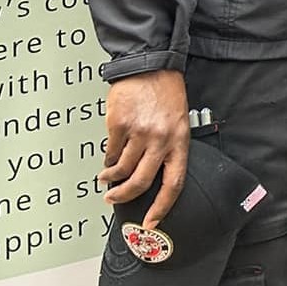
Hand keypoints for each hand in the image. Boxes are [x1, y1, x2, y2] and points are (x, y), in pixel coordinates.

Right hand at [99, 69, 189, 229]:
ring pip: (122, 169)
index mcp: (180, 139)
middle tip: (114, 199)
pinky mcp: (119, 125)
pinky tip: (107, 157)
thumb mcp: (178, 120)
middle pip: (141, 181)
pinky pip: (110, 151)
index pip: (174, 182)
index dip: (162, 206)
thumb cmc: (166, 91)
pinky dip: (107, 159)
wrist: (149, 64)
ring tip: (107, 178)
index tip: (152, 221)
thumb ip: (168, 147)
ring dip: (111, 178)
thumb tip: (153, 173)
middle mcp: (161, 138)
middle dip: (125, 197)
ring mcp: (139, 132)